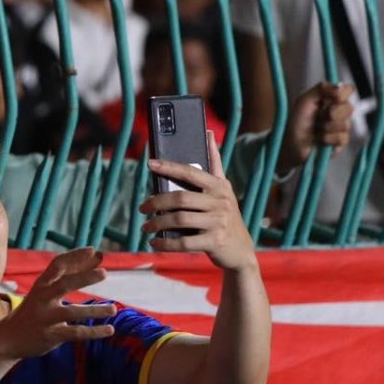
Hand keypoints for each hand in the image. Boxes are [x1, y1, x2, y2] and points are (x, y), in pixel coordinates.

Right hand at [0, 248, 117, 360]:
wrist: (8, 339)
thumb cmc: (33, 311)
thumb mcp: (43, 292)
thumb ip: (66, 277)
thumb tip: (96, 257)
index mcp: (40, 285)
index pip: (57, 265)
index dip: (75, 256)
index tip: (93, 251)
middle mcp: (42, 299)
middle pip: (64, 284)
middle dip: (84, 277)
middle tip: (104, 273)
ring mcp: (46, 318)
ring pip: (74, 312)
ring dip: (95, 310)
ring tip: (113, 309)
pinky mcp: (51, 335)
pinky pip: (77, 332)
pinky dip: (95, 331)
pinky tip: (110, 329)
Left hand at [141, 137, 256, 271]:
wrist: (240, 250)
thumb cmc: (225, 216)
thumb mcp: (223, 190)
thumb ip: (214, 164)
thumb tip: (207, 133)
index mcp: (219, 186)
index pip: (191, 172)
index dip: (169, 167)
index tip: (150, 163)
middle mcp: (220, 202)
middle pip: (180, 198)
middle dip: (156, 203)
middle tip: (142, 208)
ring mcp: (218, 222)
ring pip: (179, 220)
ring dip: (157, 223)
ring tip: (145, 227)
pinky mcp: (214, 242)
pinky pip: (184, 242)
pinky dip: (165, 243)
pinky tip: (153, 242)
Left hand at [278, 82, 354, 173]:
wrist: (292, 143)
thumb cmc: (297, 121)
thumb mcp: (305, 100)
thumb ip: (321, 88)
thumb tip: (340, 86)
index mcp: (332, 98)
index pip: (348, 90)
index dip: (343, 94)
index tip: (334, 97)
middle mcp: (340, 111)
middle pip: (349, 107)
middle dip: (330, 113)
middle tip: (318, 117)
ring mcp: (342, 127)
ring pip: (345, 124)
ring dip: (326, 127)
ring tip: (316, 129)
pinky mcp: (341, 142)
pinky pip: (341, 138)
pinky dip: (326, 138)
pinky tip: (319, 139)